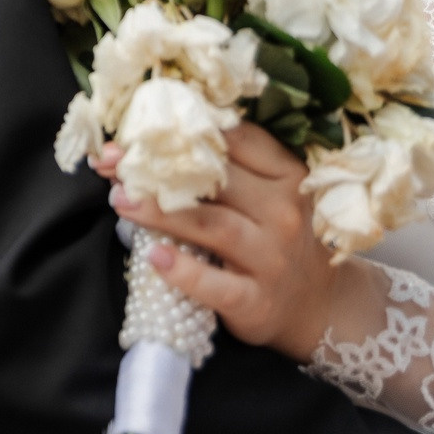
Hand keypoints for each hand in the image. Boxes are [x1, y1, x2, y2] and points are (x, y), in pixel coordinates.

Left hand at [101, 123, 342, 361]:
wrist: (319, 306)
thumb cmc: (280, 238)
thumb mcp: (272, 193)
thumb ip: (231, 167)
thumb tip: (158, 137)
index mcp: (286, 175)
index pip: (236, 140)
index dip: (183, 128)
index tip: (138, 127)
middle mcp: (282, 213)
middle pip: (216, 180)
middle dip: (160, 168)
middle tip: (114, 162)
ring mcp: (271, 258)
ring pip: (211, 225)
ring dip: (161, 211)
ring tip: (120, 199)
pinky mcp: (256, 301)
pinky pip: (216, 285)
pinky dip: (184, 272)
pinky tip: (154, 257)